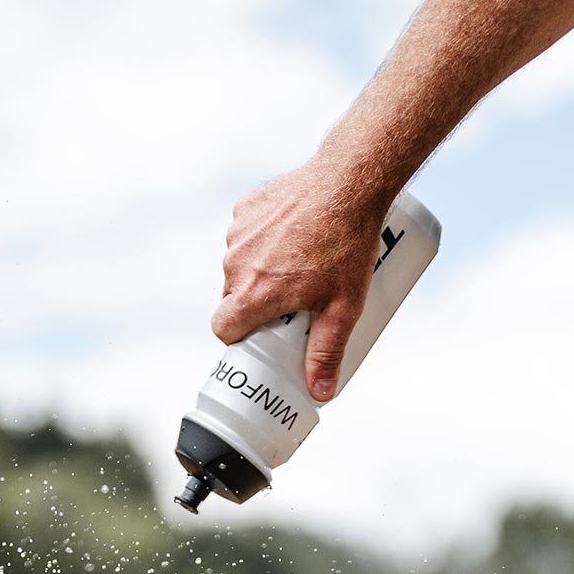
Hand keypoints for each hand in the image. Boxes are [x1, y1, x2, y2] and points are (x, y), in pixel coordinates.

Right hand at [212, 162, 386, 400]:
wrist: (350, 180)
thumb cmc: (347, 244)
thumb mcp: (342, 309)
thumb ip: (327, 353)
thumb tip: (320, 394)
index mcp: (252, 293)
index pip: (223, 329)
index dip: (238, 339)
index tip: (259, 337)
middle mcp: (236, 262)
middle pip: (230, 298)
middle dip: (252, 305)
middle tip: (286, 305)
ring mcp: (239, 231)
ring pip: (237, 265)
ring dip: (256, 272)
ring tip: (294, 265)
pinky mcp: (247, 206)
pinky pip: (245, 235)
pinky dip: (261, 241)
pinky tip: (291, 236)